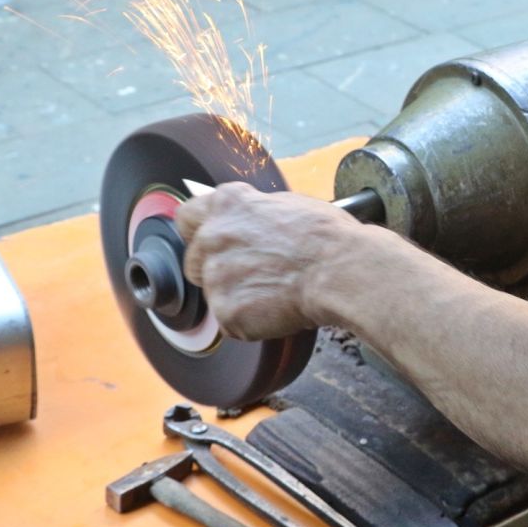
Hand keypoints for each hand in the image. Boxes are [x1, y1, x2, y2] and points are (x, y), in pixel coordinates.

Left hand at [176, 183, 366, 340]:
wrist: (339, 270)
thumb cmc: (326, 237)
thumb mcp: (286, 205)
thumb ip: (253, 214)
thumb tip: (250, 224)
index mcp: (227, 204)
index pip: (188, 216)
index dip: (200, 232)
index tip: (212, 243)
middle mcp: (212, 236)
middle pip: (194, 261)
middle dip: (217, 271)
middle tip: (253, 275)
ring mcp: (216, 276)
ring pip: (214, 294)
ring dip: (237, 297)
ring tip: (275, 292)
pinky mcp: (225, 311)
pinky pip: (231, 321)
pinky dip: (250, 322)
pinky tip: (278, 309)